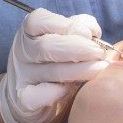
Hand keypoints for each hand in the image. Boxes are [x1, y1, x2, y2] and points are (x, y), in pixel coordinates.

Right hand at [0, 8, 109, 122]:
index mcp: (30, 32)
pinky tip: (71, 91)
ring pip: (50, 71)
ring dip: (79, 70)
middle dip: (79, 48)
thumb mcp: (64, 39)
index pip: (40, 20)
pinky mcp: (24, 101)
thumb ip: (79, 29)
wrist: (30, 98)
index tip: (90, 34)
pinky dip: (55, 93)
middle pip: (46, 46)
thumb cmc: (55, 62)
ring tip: (100, 68)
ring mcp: (22, 77)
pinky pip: (37, 96)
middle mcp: (22, 52)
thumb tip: (93, 32)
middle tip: (99, 53)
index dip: (67, 25)